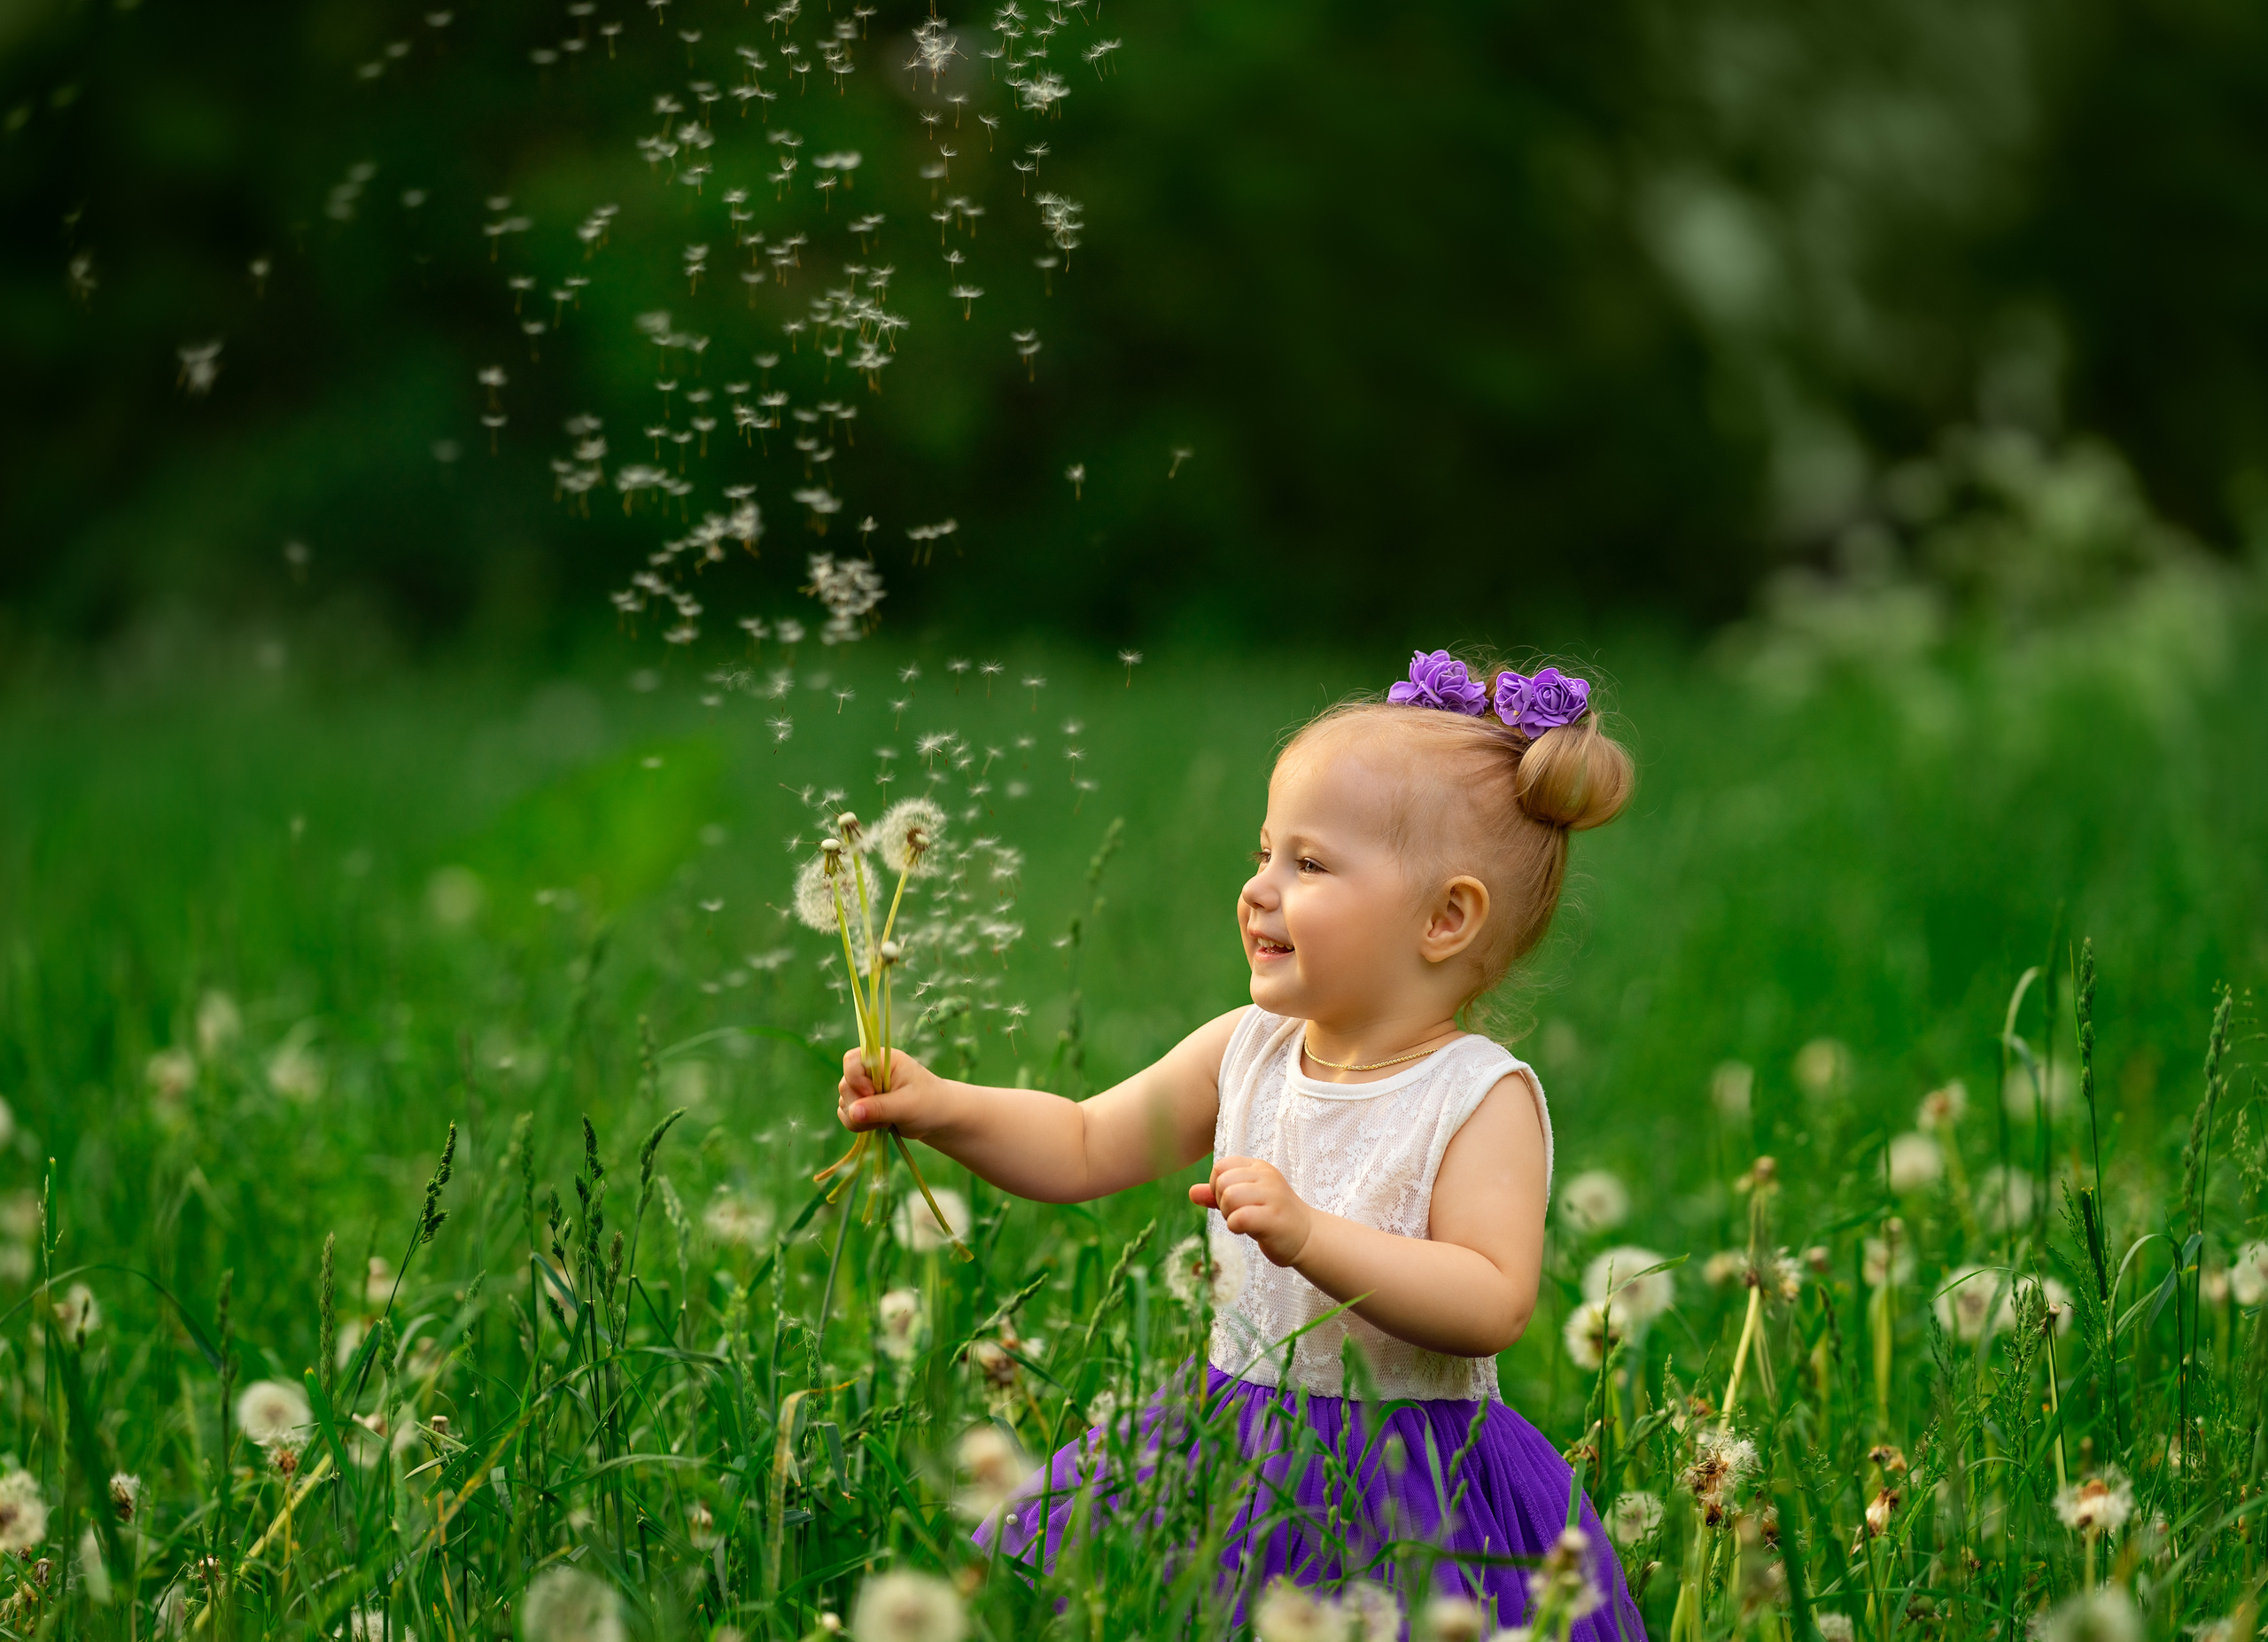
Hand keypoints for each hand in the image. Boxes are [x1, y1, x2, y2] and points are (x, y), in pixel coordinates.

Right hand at [837, 1048, 949, 1139]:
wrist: (937, 1119)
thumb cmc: (929, 1104)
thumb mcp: (907, 1105)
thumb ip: (879, 1108)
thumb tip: (852, 1112)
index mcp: (883, 1060)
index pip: (851, 1060)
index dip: (855, 1079)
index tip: (872, 1093)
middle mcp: (871, 1072)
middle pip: (845, 1085)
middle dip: (860, 1105)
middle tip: (886, 1113)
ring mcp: (865, 1089)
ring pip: (844, 1103)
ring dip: (860, 1118)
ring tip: (887, 1120)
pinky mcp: (863, 1106)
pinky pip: (846, 1115)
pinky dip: (858, 1124)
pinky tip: (880, 1125)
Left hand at [1188, 1155, 1312, 1267]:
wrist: (1306, 1236)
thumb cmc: (1272, 1217)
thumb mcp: (1245, 1200)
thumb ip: (1218, 1195)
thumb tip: (1191, 1192)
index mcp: (1258, 1167)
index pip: (1221, 1166)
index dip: (1216, 1186)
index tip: (1231, 1202)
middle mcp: (1266, 1177)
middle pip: (1222, 1181)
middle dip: (1221, 1203)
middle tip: (1238, 1214)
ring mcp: (1272, 1196)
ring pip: (1229, 1197)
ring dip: (1228, 1215)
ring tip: (1244, 1221)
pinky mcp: (1273, 1218)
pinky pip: (1239, 1217)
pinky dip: (1235, 1226)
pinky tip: (1246, 1229)